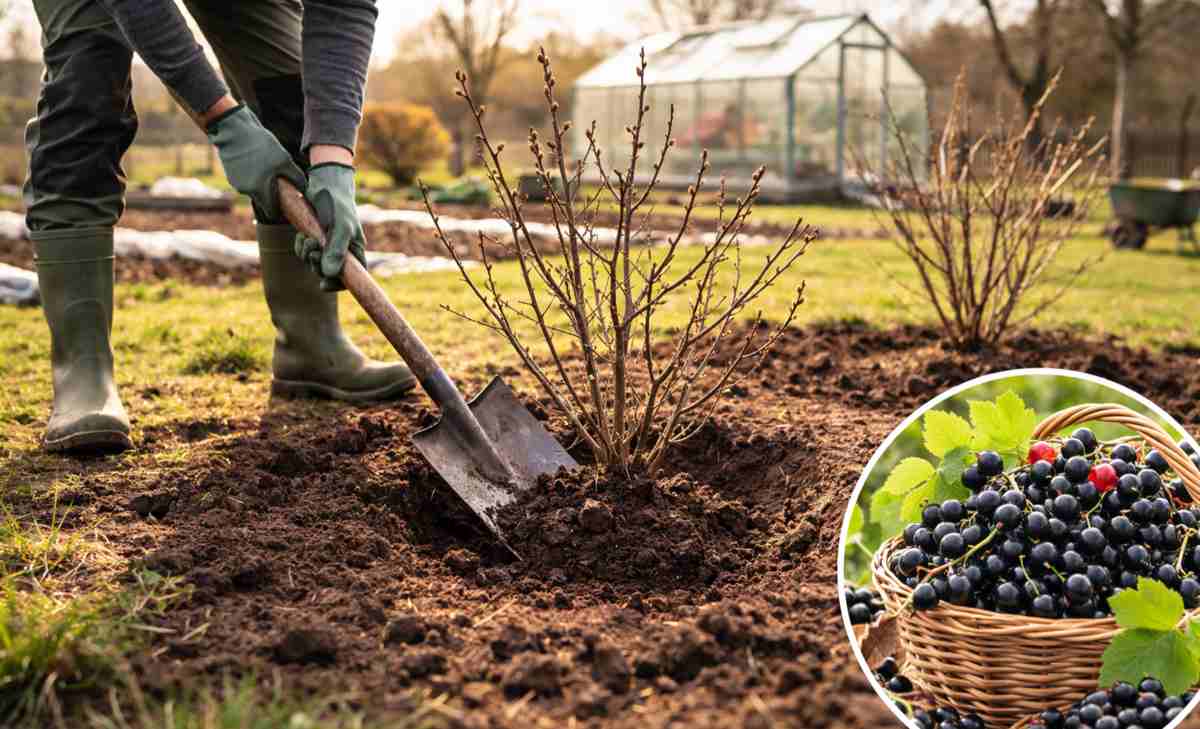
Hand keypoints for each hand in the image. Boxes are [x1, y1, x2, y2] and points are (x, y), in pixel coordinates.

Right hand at [206, 104, 304, 220]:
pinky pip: (246, 181)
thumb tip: (304, 189)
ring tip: (266, 168)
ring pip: (254, 190)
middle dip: (271, 195)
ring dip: (261, 184)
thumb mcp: (284, 160)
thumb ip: (296, 178)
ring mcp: (236, 183)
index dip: (280, 210)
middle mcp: (246, 190)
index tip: (286, 205)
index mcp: (259, 190)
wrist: (234, 130)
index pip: (271, 211)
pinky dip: (252, 176)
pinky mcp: (231, 175)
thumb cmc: (261, 145)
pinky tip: (256, 163)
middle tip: (279, 184)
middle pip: (263, 201)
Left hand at [293, 163, 365, 291]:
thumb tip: (329, 274)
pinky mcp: (314, 237)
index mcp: (355, 250)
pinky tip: (302, 235)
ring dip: (306, 253)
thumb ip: (336, 251)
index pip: (352, 276)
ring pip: (314, 262)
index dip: (338, 284)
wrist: (324, 182)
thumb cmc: (338, 204)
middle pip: (329, 272)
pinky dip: (300, 246)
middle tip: (312, 251)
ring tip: (307, 238)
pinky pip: (304, 252)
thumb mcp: (340, 227)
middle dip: (316, 265)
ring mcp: (327, 244)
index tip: (323, 285)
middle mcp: (342, 250)